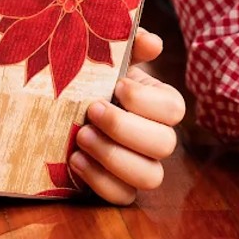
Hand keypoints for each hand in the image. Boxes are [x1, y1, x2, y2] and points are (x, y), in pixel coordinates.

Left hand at [69, 29, 185, 203]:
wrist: (64, 109)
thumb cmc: (94, 80)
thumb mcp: (109, 58)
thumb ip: (129, 46)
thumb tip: (152, 42)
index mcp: (161, 105)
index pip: (174, 109)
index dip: (146, 101)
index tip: (117, 86)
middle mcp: (158, 139)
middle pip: (165, 144)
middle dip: (125, 128)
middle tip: (92, 111)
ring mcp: (141, 167)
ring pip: (150, 177)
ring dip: (113, 156)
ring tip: (81, 136)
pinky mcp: (120, 189)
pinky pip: (122, 196)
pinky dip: (99, 180)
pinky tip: (75, 159)